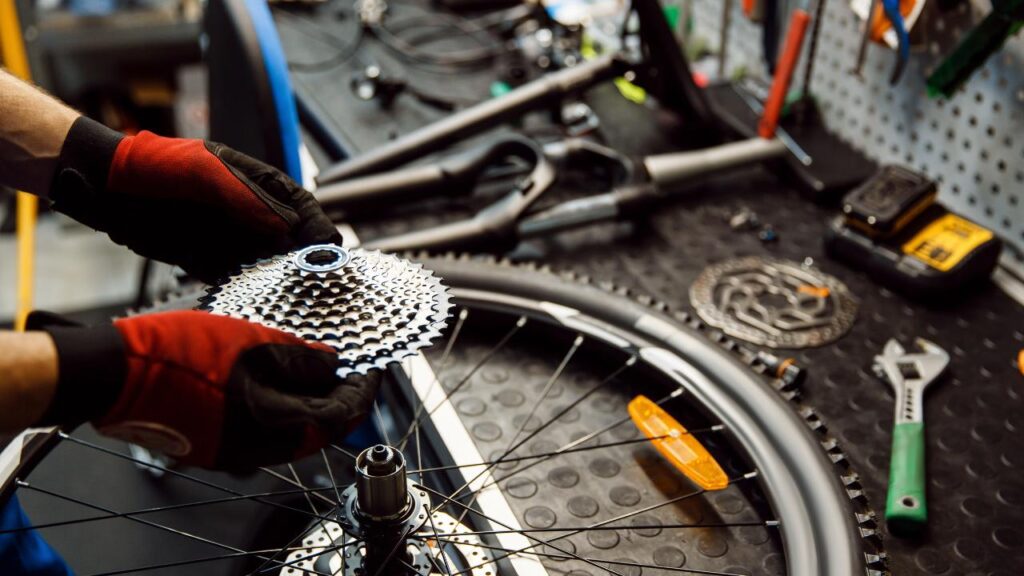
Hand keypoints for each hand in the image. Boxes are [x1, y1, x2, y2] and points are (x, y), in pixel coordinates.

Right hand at [29, 311, 379, 470]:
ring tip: (315, 365)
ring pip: (289, 430)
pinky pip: (260, 429)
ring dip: (308, 400)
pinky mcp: (211, 445)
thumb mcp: (251, 342)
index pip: (340, 417)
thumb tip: (334, 365)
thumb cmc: (176, 356)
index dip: (363, 390)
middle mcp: (256, 450)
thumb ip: (300, 358)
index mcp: (273, 426)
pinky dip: (278, 405)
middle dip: (339, 396)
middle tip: (349, 366)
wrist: (112, 376)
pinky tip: (275, 377)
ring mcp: (231, 452)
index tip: (374, 369)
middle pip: (317, 429)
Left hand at [49, 117, 340, 282]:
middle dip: (304, 260)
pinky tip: (252, 299)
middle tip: (315, 280)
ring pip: (267, 263)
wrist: (108, 187)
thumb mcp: (205, 172)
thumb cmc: (156, 165)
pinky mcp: (209, 261)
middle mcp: (250, 214)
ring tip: (288, 295)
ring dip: (277, 279)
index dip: (317, 227)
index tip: (327, 248)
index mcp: (257, 184)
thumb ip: (246, 198)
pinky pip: (235, 278)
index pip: (300, 206)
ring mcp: (231, 238)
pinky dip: (245, 289)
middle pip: (291, 240)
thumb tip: (287, 227)